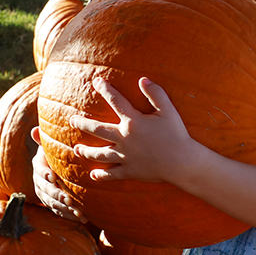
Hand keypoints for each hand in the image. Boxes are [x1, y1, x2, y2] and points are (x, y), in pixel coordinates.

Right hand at [30, 127, 86, 222]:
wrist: (64, 164)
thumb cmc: (60, 149)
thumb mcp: (55, 143)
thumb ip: (47, 139)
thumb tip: (34, 130)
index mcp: (38, 164)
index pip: (39, 169)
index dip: (44, 173)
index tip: (53, 177)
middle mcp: (39, 180)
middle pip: (45, 190)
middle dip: (57, 195)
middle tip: (69, 199)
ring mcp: (45, 193)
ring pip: (53, 203)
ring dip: (65, 208)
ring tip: (78, 212)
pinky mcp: (53, 203)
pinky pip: (59, 211)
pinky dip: (70, 215)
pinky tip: (82, 218)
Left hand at [71, 76, 196, 183]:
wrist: (182, 163)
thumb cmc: (177, 135)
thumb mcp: (169, 111)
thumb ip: (156, 94)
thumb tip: (142, 79)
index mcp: (133, 122)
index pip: (115, 101)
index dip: (105, 89)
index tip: (96, 82)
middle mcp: (124, 139)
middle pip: (97, 129)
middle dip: (83, 123)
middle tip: (72, 120)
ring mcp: (125, 156)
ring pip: (100, 153)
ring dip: (86, 152)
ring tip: (76, 149)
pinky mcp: (130, 171)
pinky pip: (112, 174)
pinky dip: (102, 175)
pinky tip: (93, 175)